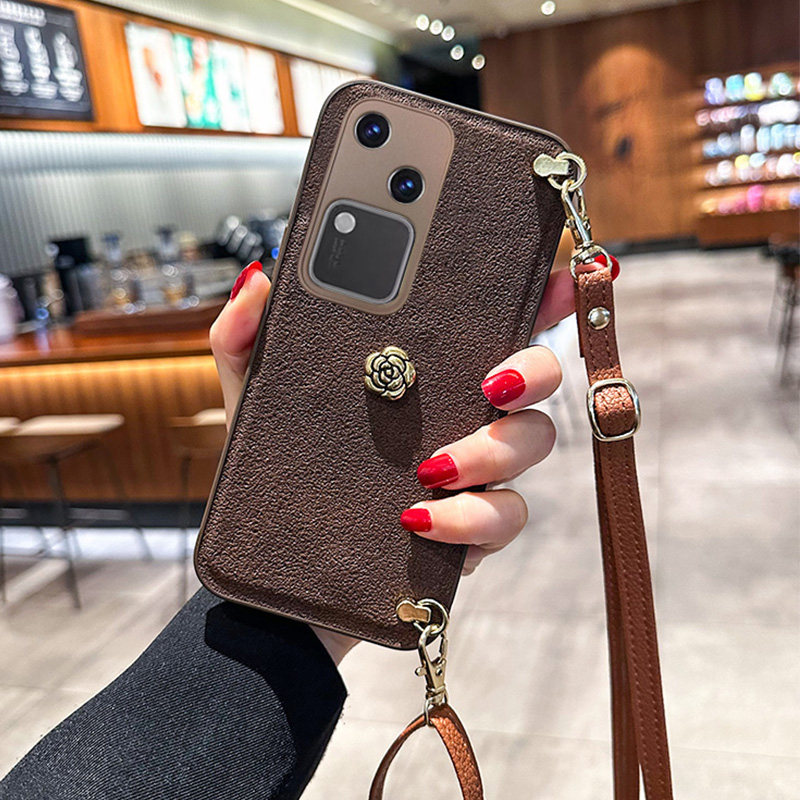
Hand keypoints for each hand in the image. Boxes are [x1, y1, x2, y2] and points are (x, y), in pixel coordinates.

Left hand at [210, 261, 582, 662]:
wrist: (284, 565)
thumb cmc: (281, 473)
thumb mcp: (255, 402)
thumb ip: (247, 339)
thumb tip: (258, 279)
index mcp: (425, 375)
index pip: (494, 324)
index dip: (542, 297)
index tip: (562, 277)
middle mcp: (462, 415)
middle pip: (539, 378)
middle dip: (533, 371)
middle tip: (489, 384)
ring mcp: (476, 475)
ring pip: (532, 445)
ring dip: (491, 452)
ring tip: (429, 469)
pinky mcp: (472, 532)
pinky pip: (505, 518)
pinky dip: (469, 518)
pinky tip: (416, 520)